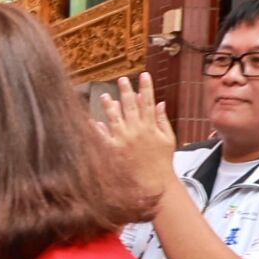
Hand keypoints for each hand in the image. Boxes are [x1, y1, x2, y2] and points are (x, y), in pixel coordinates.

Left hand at [92, 72, 177, 193]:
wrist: (152, 184)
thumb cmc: (161, 162)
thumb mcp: (168, 139)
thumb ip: (162, 120)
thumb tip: (160, 102)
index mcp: (150, 127)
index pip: (148, 102)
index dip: (146, 87)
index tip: (144, 75)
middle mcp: (137, 131)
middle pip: (131, 106)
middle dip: (126, 90)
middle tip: (122, 79)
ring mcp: (123, 140)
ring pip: (115, 117)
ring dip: (109, 105)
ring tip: (104, 95)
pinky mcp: (113, 150)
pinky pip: (102, 137)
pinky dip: (96, 128)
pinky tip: (90, 120)